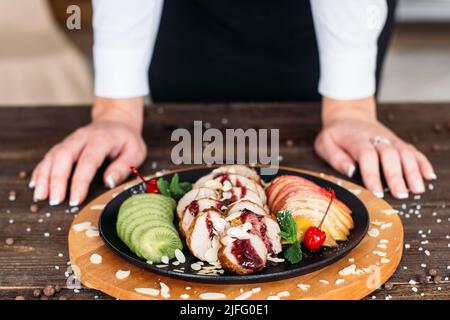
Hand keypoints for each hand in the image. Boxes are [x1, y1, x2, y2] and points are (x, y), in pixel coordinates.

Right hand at [30, 97, 146, 205]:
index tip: (75, 199)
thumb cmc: (126, 140)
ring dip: (44, 176)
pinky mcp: (64, 144)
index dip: (80, 181)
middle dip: (56, 179)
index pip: (88, 161)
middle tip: (54, 200)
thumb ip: (124, 167)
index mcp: (102, 139)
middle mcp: (82, 138)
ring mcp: (71, 140)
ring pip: (53, 155)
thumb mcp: (135, 152)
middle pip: (64, 156)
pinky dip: (40, 170)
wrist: (116, 121)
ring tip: (40, 195)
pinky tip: (35, 184)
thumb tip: (109, 182)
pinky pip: (49, 156)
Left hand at [314, 96, 435, 198]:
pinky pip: (413, 151)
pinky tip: (428, 176)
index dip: (373, 175)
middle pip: (390, 155)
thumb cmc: (336, 134)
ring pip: (405, 153)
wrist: (349, 115)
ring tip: (417, 189)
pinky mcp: (398, 142)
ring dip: (413, 171)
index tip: (377, 192)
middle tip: (401, 194)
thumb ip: (335, 157)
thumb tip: (350, 171)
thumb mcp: (325, 143)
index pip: (367, 156)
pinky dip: (422, 163)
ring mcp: (390, 139)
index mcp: (357, 140)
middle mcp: (377, 138)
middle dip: (397, 176)